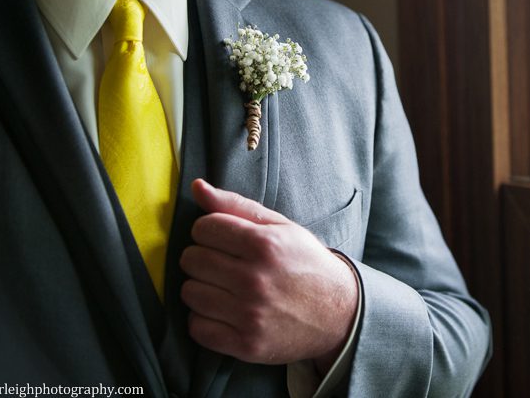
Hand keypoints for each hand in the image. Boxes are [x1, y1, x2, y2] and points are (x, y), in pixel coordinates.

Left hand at [180, 179, 357, 371]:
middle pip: (191, 260)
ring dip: (202, 288)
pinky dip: (203, 319)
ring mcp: (249, 314)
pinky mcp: (245, 344)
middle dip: (203, 257)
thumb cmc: (306, 264)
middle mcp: (254, 279)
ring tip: (223, 287)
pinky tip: (223, 311)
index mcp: (264, 244)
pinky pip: (196, 327)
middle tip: (223, 263)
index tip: (222, 239)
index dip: (209, 231)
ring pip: (189, 293)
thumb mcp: (281, 227)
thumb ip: (237, 205)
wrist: (340, 314)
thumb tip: (197, 187)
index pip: (203, 228)